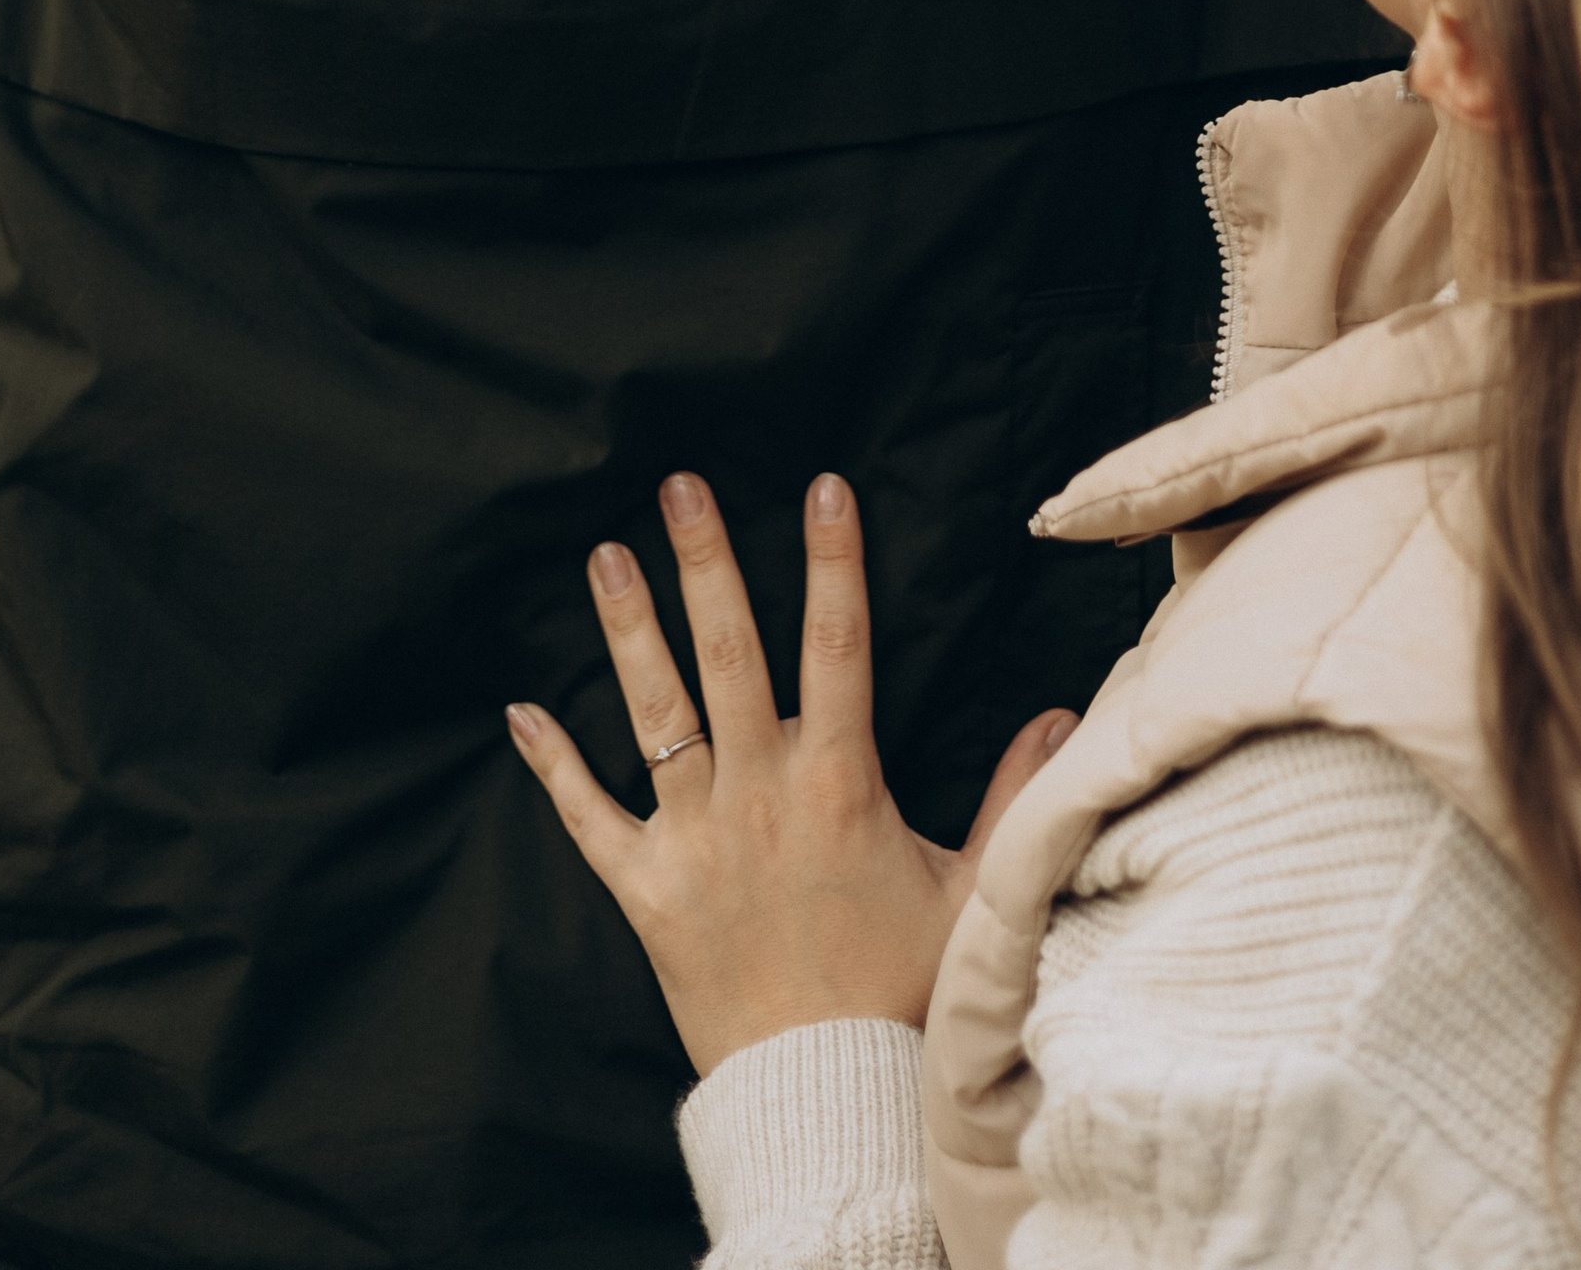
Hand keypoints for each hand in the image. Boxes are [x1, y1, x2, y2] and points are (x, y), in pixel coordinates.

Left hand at [508, 470, 1072, 1075]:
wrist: (825, 1094)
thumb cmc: (902, 996)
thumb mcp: (972, 892)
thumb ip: (1008, 796)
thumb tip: (1060, 715)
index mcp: (841, 784)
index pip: (839, 644)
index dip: (832, 562)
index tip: (823, 488)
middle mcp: (762, 795)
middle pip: (730, 653)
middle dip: (705, 561)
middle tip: (680, 486)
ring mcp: (697, 840)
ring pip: (656, 713)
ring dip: (628, 629)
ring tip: (604, 554)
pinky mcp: (648, 892)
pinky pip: (590, 818)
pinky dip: (555, 765)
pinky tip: (521, 711)